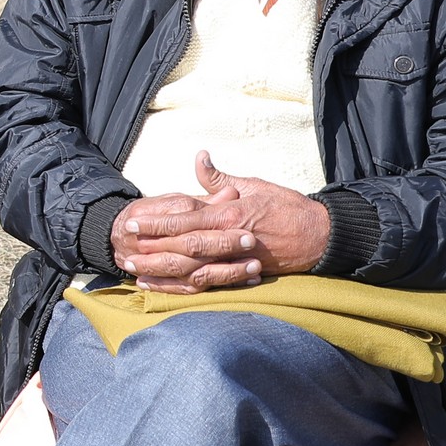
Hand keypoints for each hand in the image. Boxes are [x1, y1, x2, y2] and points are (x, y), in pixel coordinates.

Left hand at [109, 153, 329, 293]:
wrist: (321, 235)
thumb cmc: (287, 206)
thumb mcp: (254, 185)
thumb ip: (221, 179)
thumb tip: (199, 158)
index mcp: (230, 213)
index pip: (186, 217)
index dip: (157, 222)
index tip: (133, 222)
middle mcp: (230, 238)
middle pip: (183, 246)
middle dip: (151, 248)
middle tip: (124, 247)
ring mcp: (236, 260)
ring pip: (192, 269)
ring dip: (161, 271)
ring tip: (134, 271)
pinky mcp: (241, 275)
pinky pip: (206, 284)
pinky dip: (182, 287)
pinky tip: (161, 288)